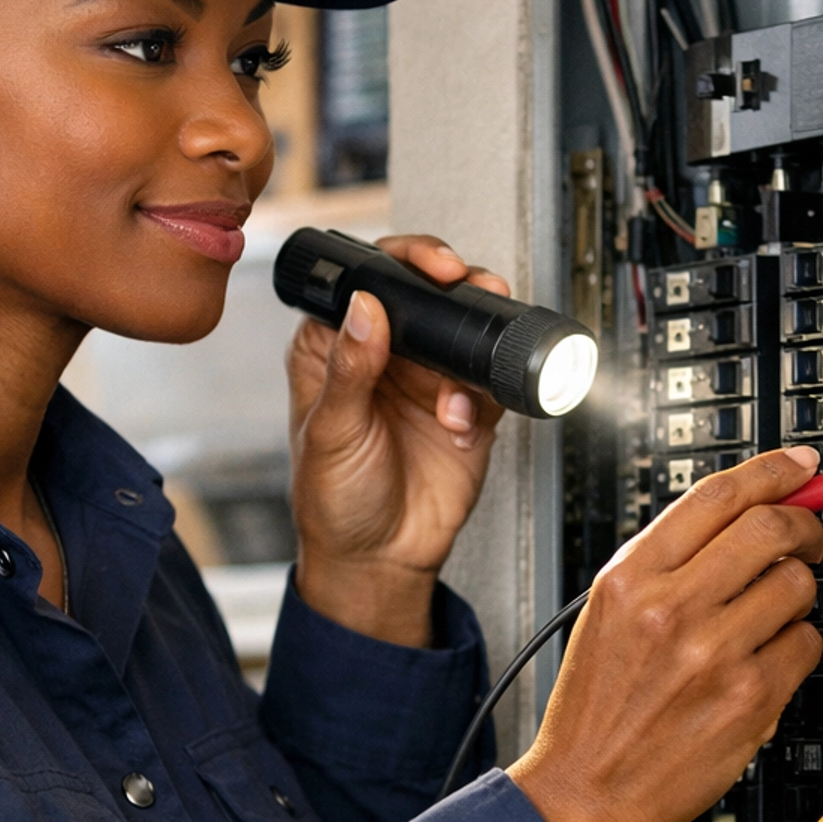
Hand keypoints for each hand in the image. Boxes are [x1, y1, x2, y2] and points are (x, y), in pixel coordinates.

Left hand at [288, 235, 508, 646]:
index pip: (369, 280)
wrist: (379, 561)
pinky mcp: (466, 409)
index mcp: (335, 347)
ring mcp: (428, 379)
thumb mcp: (332, 434)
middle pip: (428, 294)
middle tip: (472, 291)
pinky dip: (484, 397)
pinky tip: (460, 424)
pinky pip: (490, 382)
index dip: (404, 260)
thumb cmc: (333, 501)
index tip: (432, 265)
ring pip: (467, 331)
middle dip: (456, 289)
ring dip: (474, 347)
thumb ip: (350, 371)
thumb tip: (365, 307)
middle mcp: (385, 354)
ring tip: (458, 391)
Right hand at [511, 447, 822, 821]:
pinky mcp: (751, 697)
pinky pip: (806, 644)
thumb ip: (670, 562)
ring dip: (796, 593)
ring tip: (768, 616)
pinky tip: (764, 663)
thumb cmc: (596, 708)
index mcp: (630, 577)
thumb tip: (744, 515)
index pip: (718, 496)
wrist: (587, 791)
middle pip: (771, 528)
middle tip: (806, 538)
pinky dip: (796, 647)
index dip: (774, 471)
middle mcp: (672, 608)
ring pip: (797, 585)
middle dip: (804, 526)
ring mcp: (716, 653)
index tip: (803, 466)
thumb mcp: (609, 613)